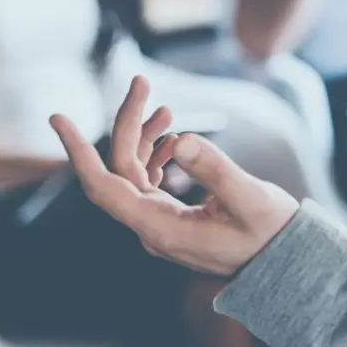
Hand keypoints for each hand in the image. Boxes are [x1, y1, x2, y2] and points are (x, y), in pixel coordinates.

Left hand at [50, 77, 299, 277]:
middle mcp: (153, 228)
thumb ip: (215, 170)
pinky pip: (149, 183)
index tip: (59, 119)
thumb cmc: (271, 236)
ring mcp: (161, 224)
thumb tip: (180, 140)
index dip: (79, 152)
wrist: (286, 263)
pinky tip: (171, 137)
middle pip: (120, 170)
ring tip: (163, 106)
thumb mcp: (250, 199)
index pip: (104, 187)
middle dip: (127, 123)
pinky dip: (155, 154)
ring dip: (143, 137)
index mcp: (162, 229)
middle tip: (142, 83)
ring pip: (134, 174)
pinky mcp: (173, 219)